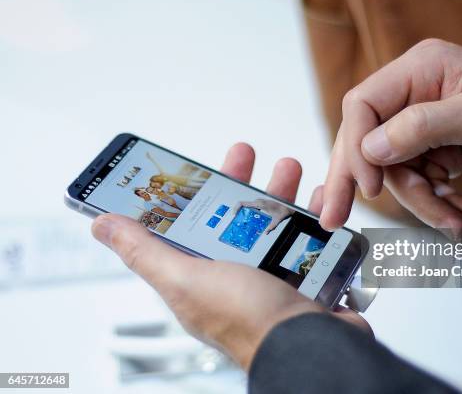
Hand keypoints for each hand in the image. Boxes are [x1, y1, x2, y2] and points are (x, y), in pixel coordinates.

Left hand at [92, 143, 369, 369]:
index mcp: (200, 276)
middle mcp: (234, 275)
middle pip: (232, 218)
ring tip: (289, 168)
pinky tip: (319, 203)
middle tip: (244, 155)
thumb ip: (145, 252)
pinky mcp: (304, 275)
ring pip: (272, 223)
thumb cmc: (249, 322)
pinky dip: (314, 217)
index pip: (186, 226)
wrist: (313, 344)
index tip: (192, 167)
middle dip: (239, 182)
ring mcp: (271, 275)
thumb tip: (103, 226)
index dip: (187, 194)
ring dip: (280, 193)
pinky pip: (308, 238)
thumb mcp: (185, 279)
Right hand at [233, 198, 292, 233]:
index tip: (234, 215)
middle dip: (238, 212)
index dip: (236, 208)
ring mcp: (259, 202)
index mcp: (259, 204)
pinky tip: (248, 219)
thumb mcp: (277, 221)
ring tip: (240, 220)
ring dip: (242, 211)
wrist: (287, 208)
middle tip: (236, 220)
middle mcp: (258, 202)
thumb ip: (271, 227)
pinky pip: (251, 206)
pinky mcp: (260, 204)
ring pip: (247, 206)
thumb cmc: (282, 212)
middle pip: (243, 205)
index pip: (243, 203)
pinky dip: (247, 211)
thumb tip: (266, 233)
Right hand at [321, 39, 461, 234]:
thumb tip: (371, 148)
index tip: (369, 184)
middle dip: (360, 184)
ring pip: (396, 174)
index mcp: (420, 71)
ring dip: (424, 204)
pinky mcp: (433, 151)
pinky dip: (440, 205)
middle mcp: (413, 96)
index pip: (363, 105)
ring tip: (456, 222)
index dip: (356, 145)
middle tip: (333, 218)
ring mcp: (422, 126)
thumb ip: (420, 127)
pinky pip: (420, 185)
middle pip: (367, 141)